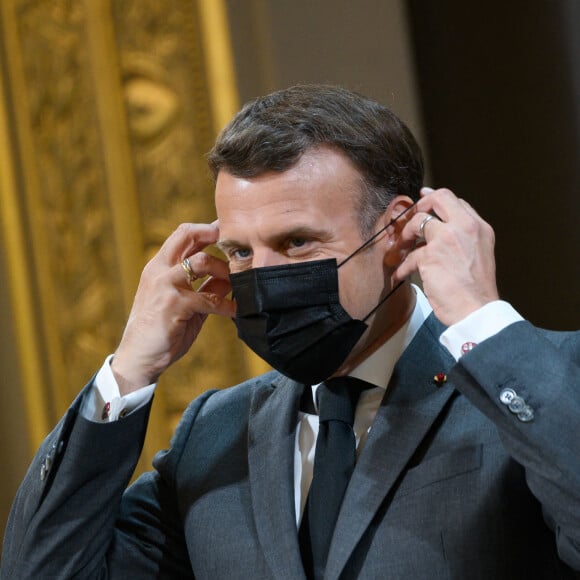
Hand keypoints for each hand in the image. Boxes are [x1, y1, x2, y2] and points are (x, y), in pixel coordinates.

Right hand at [112, 222, 234, 393]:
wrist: (138, 358)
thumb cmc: (162, 331)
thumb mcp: (186, 304)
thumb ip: (205, 288)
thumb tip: (230, 276)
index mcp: (159, 267)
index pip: (182, 235)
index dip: (206, 229)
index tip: (227, 232)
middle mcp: (159, 270)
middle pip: (187, 235)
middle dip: (214, 233)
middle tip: (235, 243)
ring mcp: (165, 286)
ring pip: (201, 261)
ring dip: (225, 270)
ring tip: (239, 282)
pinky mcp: (174, 304)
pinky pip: (208, 298)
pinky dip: (226, 305)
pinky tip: (235, 311)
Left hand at [394, 188, 498, 325]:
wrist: (476, 308)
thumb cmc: (476, 288)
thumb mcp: (479, 253)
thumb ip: (464, 237)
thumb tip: (442, 226)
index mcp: (478, 227)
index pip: (456, 201)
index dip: (436, 200)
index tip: (424, 201)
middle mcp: (464, 228)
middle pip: (438, 198)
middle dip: (420, 205)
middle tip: (410, 219)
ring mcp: (446, 239)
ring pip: (418, 222)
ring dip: (405, 234)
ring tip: (402, 248)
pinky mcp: (430, 256)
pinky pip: (409, 255)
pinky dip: (403, 267)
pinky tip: (402, 274)